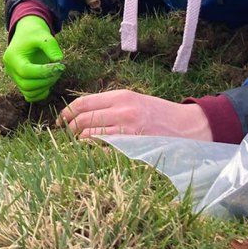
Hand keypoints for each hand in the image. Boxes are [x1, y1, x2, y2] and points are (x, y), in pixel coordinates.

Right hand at [3, 16, 64, 101]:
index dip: (43, 72)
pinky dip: (41, 92)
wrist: (27, 34)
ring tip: (55, 73)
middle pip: (26, 85)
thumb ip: (51, 46)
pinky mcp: (21, 83)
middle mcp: (10, 70)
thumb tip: (59, 61)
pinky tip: (50, 80)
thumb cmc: (34, 33)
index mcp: (12, 57)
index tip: (59, 66)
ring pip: (29, 92)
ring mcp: (15, 78)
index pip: (25, 71)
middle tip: (60, 69)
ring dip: (45, 86)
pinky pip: (30, 95)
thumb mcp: (43, 35)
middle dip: (46, 80)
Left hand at [58, 89, 213, 139]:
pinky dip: (92, 151)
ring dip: (78, 141)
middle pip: (82, 119)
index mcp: (121, 96)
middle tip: (67, 135)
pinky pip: (103, 149)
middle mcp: (122, 110)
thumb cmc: (158, 114)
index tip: (60, 121)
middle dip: (69, 129)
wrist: (187, 126)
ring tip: (77, 145)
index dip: (67, 112)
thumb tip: (81, 113)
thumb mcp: (134, 101)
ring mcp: (127, 129)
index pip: (83, 102)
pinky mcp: (132, 146)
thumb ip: (110, 105)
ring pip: (88, 135)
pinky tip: (91, 152)